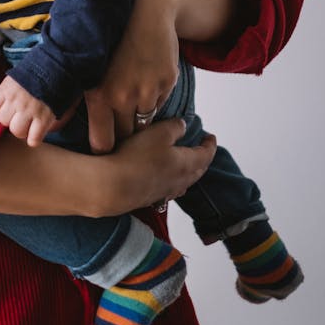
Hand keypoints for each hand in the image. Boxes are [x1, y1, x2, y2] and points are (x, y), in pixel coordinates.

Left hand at [0, 75, 55, 146]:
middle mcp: (16, 100)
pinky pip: (33, 139)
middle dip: (10, 120)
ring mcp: (30, 110)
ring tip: (28, 124)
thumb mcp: (16, 78)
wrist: (58, 68)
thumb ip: (6, 92)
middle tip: (19, 116)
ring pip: (17, 131)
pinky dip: (34, 138)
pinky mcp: (44, 119)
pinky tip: (37, 131)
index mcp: (7, 89)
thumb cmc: (36, 74)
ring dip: (22, 130)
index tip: (2, 113)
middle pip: (4, 120)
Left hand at [85, 0, 179, 153]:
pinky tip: (144, 76)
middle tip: (118, 120)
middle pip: (126, 137)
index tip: (103, 143)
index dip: (104, 147)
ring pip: (145, 121)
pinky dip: (153, 97)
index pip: (102, 144)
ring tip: (131, 91)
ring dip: (139, 114)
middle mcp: (123, 96)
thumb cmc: (106, 36)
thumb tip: (51, 127)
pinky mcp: (166, 82)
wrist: (143, 8)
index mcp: (98, 94)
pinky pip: (160, 103)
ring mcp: (148, 90)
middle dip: (123, 133)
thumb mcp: (83, 65)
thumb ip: (72, 97)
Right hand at [97, 119, 216, 215]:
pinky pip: (170, 189)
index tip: (211, 136)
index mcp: (186, 163)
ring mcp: (166, 192)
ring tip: (186, 164)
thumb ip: (175, 127)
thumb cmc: (137, 157)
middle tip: (202, 150)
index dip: (210, 144)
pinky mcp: (151, 198)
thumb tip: (183, 126)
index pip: (206, 154)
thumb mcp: (159, 132)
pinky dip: (174, 182)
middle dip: (202, 159)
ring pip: (185, 182)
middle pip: (198, 170)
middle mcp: (180, 180)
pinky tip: (167, 180)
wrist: (113, 186)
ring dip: (189, 172)